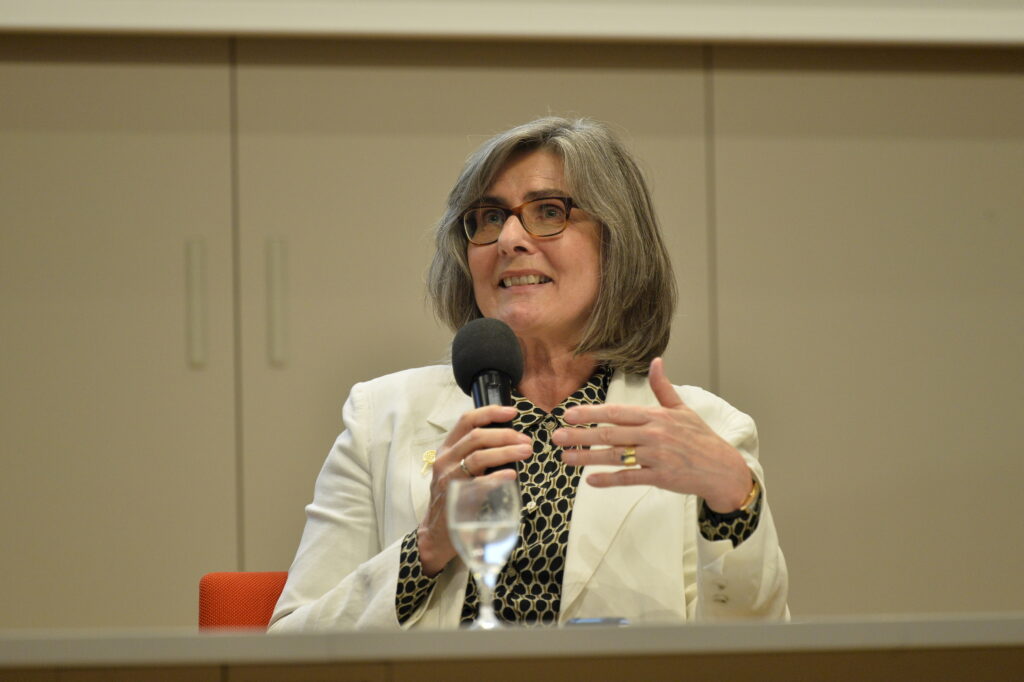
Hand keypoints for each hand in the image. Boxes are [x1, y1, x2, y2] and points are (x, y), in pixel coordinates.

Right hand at [416, 405, 531, 575]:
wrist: (437, 531)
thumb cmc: (454, 496)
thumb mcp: (460, 468)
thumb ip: (478, 452)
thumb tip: (511, 440)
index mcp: (448, 448)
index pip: (467, 420)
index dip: (490, 412)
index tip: (513, 412)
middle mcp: (446, 459)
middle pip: (476, 436)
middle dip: (505, 435)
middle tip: (526, 441)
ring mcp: (448, 478)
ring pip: (478, 456)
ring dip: (506, 452)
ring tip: (526, 452)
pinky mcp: (455, 498)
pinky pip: (478, 483)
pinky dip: (496, 477)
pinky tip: (512, 475)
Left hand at [554, 357, 752, 512]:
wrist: (722, 468)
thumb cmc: (700, 438)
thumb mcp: (682, 409)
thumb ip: (663, 387)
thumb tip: (656, 361)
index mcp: (656, 415)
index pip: (616, 412)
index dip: (590, 413)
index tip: (568, 414)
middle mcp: (654, 434)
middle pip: (610, 433)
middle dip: (580, 435)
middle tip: (557, 437)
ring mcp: (656, 456)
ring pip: (615, 456)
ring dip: (588, 458)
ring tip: (566, 458)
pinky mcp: (660, 476)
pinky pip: (630, 477)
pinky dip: (610, 480)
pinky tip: (591, 481)